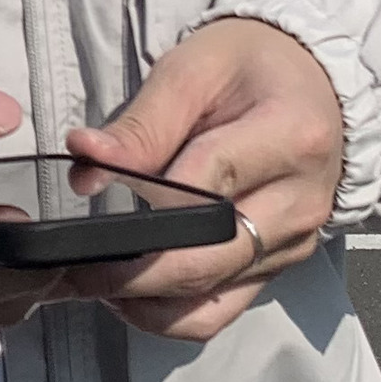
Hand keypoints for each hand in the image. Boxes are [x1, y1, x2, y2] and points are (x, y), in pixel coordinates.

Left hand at [62, 19, 343, 341]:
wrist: (312, 87)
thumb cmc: (253, 69)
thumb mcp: (195, 70)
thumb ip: (141, 123)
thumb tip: (86, 162)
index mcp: (291, 137)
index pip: (204, 183)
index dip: (137, 195)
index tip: (83, 192)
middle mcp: (301, 201)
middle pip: (205, 259)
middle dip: (128, 271)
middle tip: (68, 265)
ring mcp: (293, 243)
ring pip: (209, 297)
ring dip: (142, 301)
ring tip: (94, 279)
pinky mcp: (278, 267)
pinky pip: (220, 311)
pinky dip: (170, 312)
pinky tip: (131, 292)